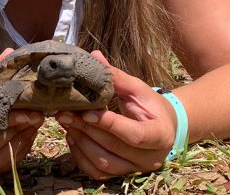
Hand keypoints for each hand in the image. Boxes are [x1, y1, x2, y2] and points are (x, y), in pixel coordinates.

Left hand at [55, 51, 176, 178]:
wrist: (163, 126)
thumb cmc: (150, 104)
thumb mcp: (138, 88)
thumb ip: (117, 76)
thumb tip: (94, 56)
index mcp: (160, 134)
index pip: (133, 134)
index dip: (109, 124)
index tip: (86, 112)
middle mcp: (150, 158)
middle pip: (114, 148)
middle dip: (86, 129)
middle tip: (65, 113)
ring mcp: (135, 169)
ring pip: (103, 163)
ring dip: (81, 142)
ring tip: (66, 122)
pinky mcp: (122, 174)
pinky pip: (98, 171)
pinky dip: (81, 156)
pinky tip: (72, 136)